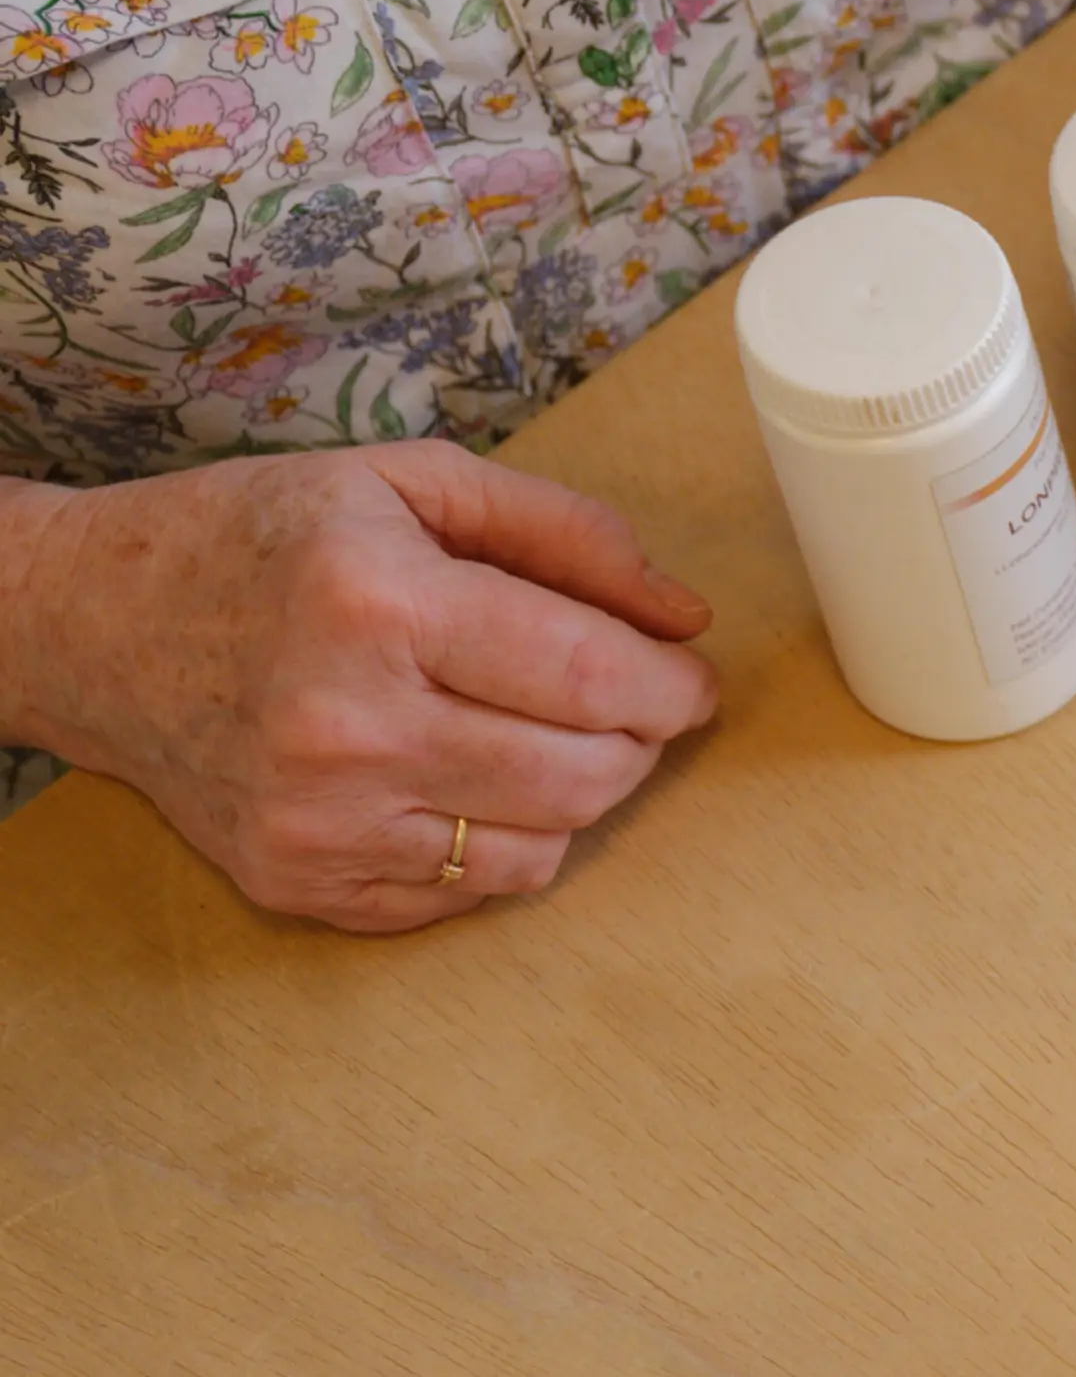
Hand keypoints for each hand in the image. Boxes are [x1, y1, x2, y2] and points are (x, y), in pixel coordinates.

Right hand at [0, 445, 714, 931]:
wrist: (88, 626)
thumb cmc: (258, 542)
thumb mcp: (405, 485)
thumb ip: (564, 534)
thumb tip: (687, 617)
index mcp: (379, 604)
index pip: (599, 680)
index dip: (675, 687)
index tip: (686, 678)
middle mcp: (347, 723)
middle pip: (587, 776)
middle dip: (636, 742)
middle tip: (618, 705)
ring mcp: (320, 818)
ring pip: (545, 847)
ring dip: (575, 795)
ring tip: (530, 732)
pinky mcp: (302, 882)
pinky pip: (470, 892)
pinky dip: (499, 842)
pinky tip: (456, 779)